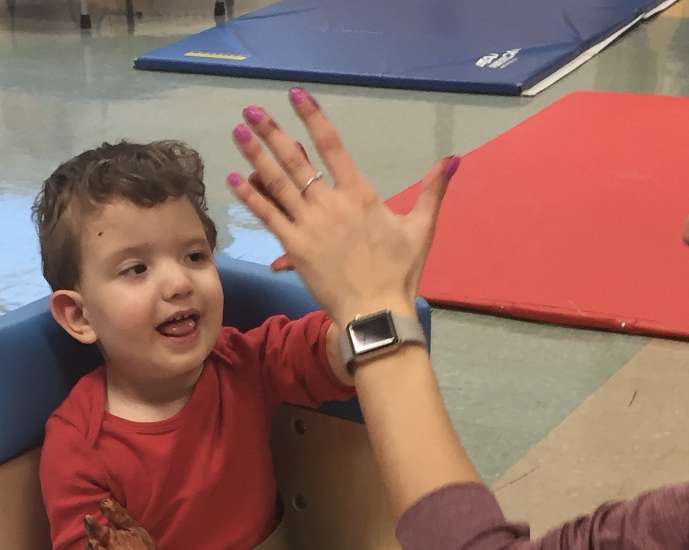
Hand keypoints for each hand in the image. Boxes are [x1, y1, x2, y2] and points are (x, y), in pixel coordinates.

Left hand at [227, 91, 458, 325]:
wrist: (375, 313)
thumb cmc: (399, 273)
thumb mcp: (421, 229)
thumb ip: (432, 191)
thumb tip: (453, 159)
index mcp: (360, 194)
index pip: (333, 146)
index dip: (313, 118)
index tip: (297, 97)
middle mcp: (332, 204)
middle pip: (297, 160)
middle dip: (272, 132)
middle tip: (251, 110)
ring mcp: (311, 225)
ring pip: (278, 183)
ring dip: (256, 156)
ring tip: (238, 133)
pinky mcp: (296, 248)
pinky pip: (269, 216)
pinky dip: (251, 197)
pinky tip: (234, 179)